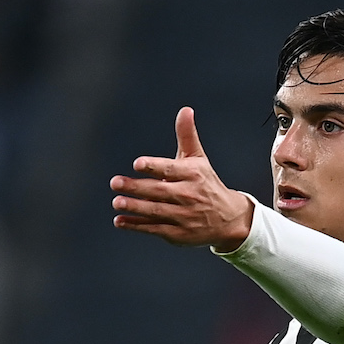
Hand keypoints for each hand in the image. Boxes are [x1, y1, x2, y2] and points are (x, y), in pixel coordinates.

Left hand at [111, 107, 253, 251]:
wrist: (228, 219)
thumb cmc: (206, 183)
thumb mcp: (198, 159)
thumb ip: (187, 136)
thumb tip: (185, 109)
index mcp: (193, 175)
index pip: (170, 170)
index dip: (154, 166)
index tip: (137, 164)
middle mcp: (189, 196)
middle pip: (159, 191)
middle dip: (136, 188)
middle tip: (115, 182)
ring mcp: (184, 217)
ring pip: (155, 211)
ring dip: (135, 207)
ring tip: (117, 202)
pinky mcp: (178, 234)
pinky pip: (154, 229)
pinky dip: (137, 226)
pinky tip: (120, 221)